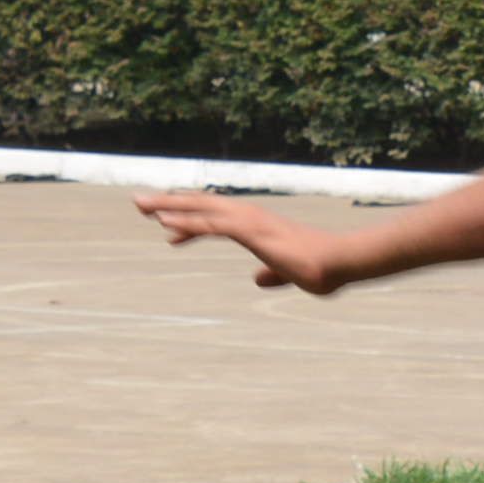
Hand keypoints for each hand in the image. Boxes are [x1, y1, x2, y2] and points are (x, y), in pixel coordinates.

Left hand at [141, 189, 351, 292]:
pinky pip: (212, 225)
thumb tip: (258, 280)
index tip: (165, 228)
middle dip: (171, 203)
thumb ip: (273, 274)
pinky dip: (187, 222)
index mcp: (260, 226)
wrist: (344, 261)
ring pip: (202, 209)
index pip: (218, 218)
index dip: (191, 220)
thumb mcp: (291, 273)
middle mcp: (252, 217)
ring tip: (140, 204)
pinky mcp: (252, 231)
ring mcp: (251, 222)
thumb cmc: (325, 268)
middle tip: (140, 202)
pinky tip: (164, 223)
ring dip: (169, 206)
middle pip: (203, 205)